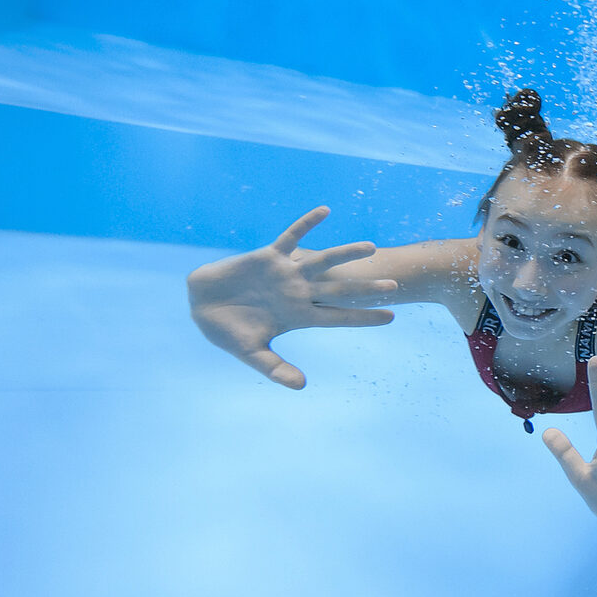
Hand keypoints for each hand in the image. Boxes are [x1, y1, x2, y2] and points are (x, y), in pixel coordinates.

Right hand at [188, 206, 396, 388]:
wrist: (202, 305)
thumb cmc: (228, 332)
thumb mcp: (252, 354)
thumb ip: (276, 369)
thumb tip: (302, 386)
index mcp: (299, 316)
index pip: (338, 317)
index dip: (363, 318)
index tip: (391, 317)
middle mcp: (299, 292)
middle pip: (339, 290)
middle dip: (365, 288)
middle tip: (394, 285)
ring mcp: (287, 273)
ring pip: (323, 261)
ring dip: (346, 253)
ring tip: (372, 247)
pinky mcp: (270, 256)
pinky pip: (292, 236)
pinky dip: (307, 224)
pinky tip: (327, 210)